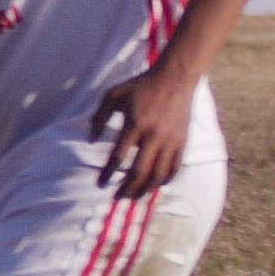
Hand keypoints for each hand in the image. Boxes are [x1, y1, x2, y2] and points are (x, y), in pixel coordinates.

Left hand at [92, 58, 202, 198]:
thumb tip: (92, 140)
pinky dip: (166, 179)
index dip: (108, 173)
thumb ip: (99, 117)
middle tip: (118, 197)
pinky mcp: (182, 141)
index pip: (118, 156)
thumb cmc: (141, 85)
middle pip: (139, 171)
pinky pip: (175, 167)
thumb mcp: (113, 94)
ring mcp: (170, 140)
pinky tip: (157, 185)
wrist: (175, 78)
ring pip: (158, 173)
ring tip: (136, 196)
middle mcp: (153, 136)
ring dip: (146, 188)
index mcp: (134, 124)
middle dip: (127, 188)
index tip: (100, 184)